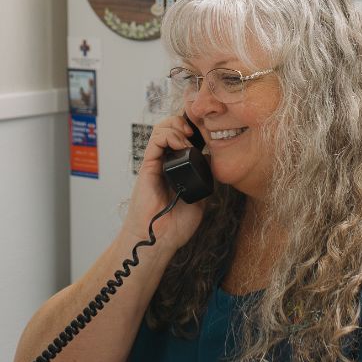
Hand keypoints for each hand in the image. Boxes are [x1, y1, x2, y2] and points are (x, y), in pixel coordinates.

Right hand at [124, 114, 206, 249]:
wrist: (161, 238)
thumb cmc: (176, 224)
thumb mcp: (200, 197)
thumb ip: (205, 178)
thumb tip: (213, 159)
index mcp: (177, 168)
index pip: (183, 138)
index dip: (195, 130)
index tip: (208, 133)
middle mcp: (165, 162)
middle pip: (171, 128)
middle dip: (185, 122)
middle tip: (198, 131)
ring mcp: (156, 163)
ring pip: (162, 129)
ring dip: (177, 126)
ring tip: (189, 138)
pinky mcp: (148, 166)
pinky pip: (155, 141)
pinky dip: (169, 135)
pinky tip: (181, 144)